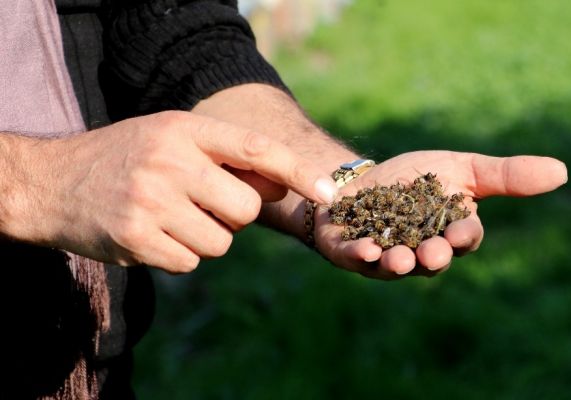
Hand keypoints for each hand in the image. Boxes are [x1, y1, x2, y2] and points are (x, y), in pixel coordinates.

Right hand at [4, 111, 337, 272]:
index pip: (255, 149)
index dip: (296, 171)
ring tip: (171, 217)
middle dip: (235, 216)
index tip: (327, 191)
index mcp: (184, 129)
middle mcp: (170, 161)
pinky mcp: (136, 238)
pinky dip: (179, 255)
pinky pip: (190, 262)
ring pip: (221, 242)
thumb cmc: (128, 158)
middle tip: (203, 204)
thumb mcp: (174, 139)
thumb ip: (227, 159)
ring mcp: (151, 200)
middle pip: (246, 209)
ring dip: (206, 238)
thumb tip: (282, 184)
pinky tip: (152, 234)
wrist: (54, 181)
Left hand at [313, 151, 567, 278]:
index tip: (460, 232)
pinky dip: (360, 254)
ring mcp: (385, 256)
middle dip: (434, 256)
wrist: (362, 179)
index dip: (463, 236)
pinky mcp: (350, 252)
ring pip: (395, 266)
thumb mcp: (462, 168)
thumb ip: (505, 175)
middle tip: (432, 253)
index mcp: (450, 233)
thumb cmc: (415, 178)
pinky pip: (356, 258)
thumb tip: (563, 171)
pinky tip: (363, 248)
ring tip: (399, 259)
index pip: (463, 238)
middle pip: (432, 259)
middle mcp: (420, 251)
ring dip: (398, 263)